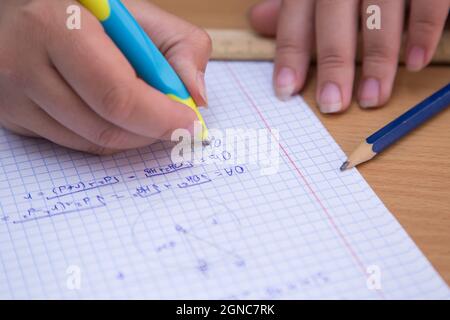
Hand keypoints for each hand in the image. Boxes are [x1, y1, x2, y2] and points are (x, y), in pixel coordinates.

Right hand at [0, 0, 210, 153]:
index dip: (160, 116)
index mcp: (58, 25)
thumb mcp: (143, 15)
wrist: (35, 13)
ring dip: (131, 137)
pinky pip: (72, 144)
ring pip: (90, 142)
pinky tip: (112, 114)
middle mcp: (24, 63)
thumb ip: (182, 47)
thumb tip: (196, 98)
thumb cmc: (94, 14)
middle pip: (103, 127)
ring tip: (146, 115)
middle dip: (151, 132)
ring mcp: (12, 95)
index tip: (189, 123)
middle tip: (175, 126)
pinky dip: (104, 136)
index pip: (117, 94)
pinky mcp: (11, 116)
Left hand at [249, 0, 448, 111]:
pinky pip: (427, 1)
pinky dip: (423, 31)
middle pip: (334, 15)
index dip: (290, 53)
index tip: (285, 90)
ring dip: (377, 59)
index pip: (296, 13)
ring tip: (372, 98)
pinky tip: (414, 63)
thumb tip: (258, 21)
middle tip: (331, 104)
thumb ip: (294, 3)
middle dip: (333, 63)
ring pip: (380, 12)